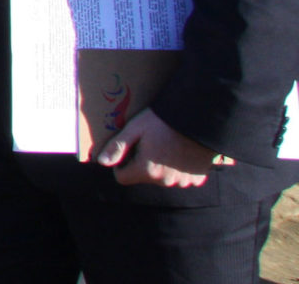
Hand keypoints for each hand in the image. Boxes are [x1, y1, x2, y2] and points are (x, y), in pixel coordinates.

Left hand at [95, 109, 212, 186]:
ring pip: (161, 179)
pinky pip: (179, 178)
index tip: (128, 151)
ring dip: (160, 167)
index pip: (122, 178)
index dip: (120, 164)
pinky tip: (180, 152)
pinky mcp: (196, 180)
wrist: (200, 120)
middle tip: (149, 143)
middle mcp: (165, 182)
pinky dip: (177, 169)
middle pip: (143, 177)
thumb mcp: (135, 128)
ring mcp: (182, 182)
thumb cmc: (164, 122)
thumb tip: (102, 162)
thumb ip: (117, 146)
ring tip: (166, 146)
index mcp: (147, 170)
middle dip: (141, 163)